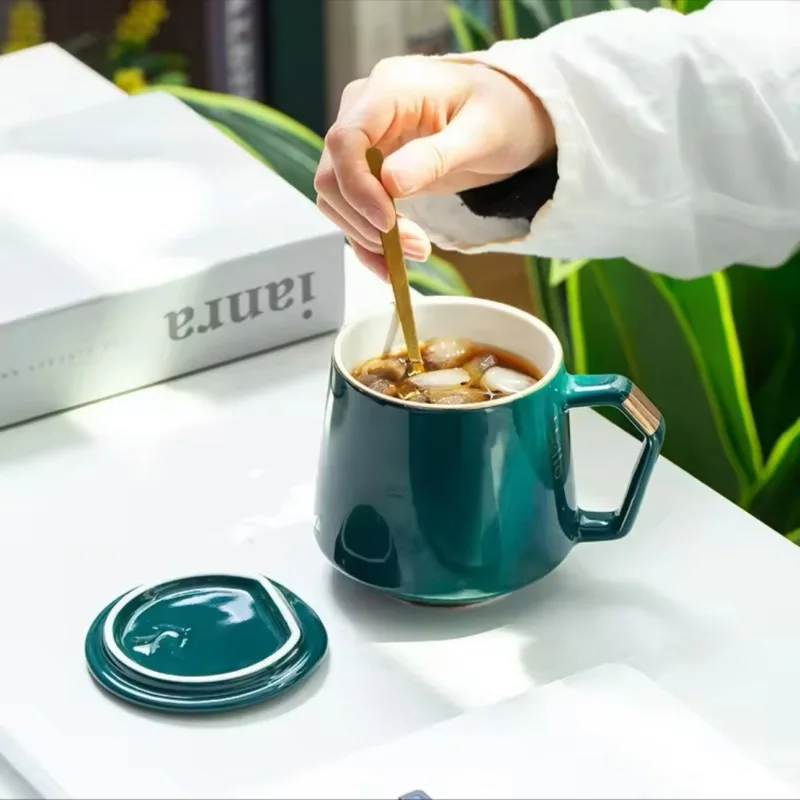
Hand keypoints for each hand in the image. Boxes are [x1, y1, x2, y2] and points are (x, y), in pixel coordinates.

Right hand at [314, 55, 555, 277]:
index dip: (358, 187)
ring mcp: (362, 141)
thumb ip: (436, 156)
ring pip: (337, 199)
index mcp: (389, 89)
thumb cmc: (501, 113)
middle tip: (415, 247)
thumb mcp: (482, 133)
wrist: (509, 115)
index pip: (344, 140)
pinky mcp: (367, 169)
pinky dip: (368, 241)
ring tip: (417, 252)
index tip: (387, 222)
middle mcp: (363, 111)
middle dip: (365, 220)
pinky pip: (352, 210)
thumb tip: (390, 182)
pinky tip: (392, 264)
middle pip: (333, 175)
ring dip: (367, 237)